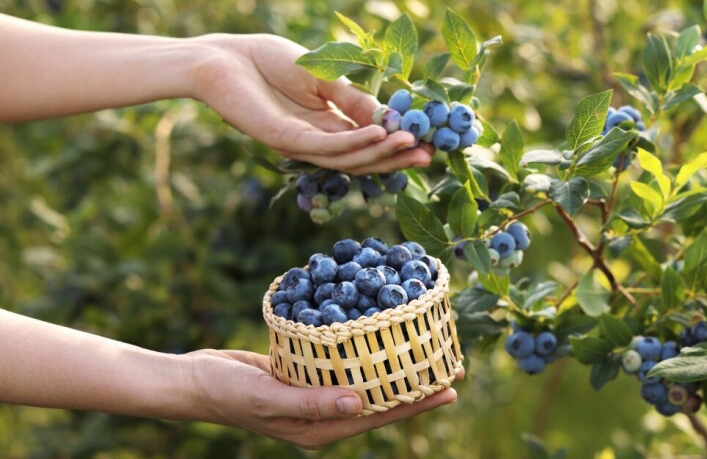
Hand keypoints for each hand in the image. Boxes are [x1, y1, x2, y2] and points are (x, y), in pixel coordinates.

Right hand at [184, 348, 460, 448]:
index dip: (416, 402)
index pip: (380, 415)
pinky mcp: (306, 374)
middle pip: (380, 399)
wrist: (195, 379)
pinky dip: (365, 352)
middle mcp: (324, 413)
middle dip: (415, 385)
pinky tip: (380, 336)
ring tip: (425, 351)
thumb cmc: (228, 392)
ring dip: (393, 366)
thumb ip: (313, 402)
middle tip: (451, 367)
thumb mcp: (269, 397)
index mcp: (321, 427)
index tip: (449, 388)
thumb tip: (361, 401)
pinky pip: (344, 364)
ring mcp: (316, 394)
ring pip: (365, 379)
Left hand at [191, 34, 433, 174]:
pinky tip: (379, 135)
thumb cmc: (267, 61)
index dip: (396, 145)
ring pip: (348, 159)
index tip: (428, 142)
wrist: (221, 58)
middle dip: (396, 158)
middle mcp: (315, 142)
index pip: (366, 143)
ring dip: (382, 154)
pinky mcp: (285, 139)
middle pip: (362, 159)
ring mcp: (300, 144)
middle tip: (430, 157)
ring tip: (413, 146)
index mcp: (324, 126)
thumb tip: (389, 117)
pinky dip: (355, 142)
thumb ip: (353, 98)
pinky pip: (327, 146)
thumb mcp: (322, 77)